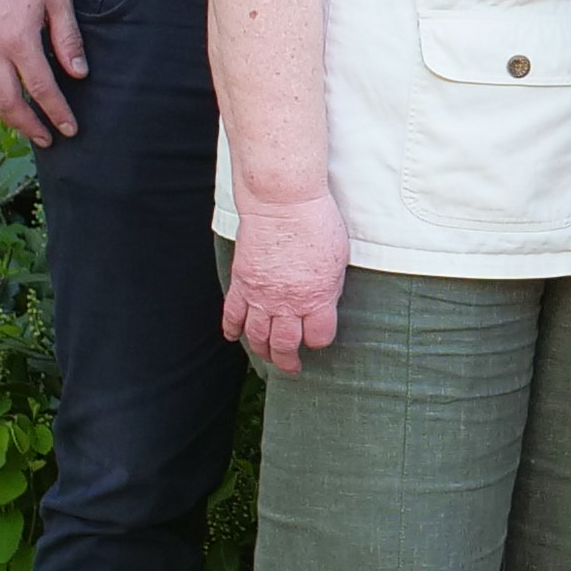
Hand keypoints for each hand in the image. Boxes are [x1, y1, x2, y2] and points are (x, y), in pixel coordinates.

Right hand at [0, 0, 83, 148]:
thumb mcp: (59, 0)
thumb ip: (68, 39)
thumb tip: (79, 74)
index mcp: (18, 40)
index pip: (40, 89)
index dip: (57, 112)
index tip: (70, 128)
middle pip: (9, 102)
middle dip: (30, 125)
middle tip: (49, 139)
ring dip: (8, 117)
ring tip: (28, 128)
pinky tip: (3, 103)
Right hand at [220, 187, 347, 375]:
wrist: (282, 203)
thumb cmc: (316, 223)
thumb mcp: (338, 259)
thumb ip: (330, 287)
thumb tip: (324, 302)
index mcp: (317, 298)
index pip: (318, 337)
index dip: (319, 341)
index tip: (318, 338)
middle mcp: (288, 303)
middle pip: (285, 345)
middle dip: (288, 361)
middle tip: (292, 368)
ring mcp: (261, 295)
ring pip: (257, 336)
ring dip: (262, 351)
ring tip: (267, 357)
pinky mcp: (241, 283)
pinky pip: (233, 315)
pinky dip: (232, 329)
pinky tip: (234, 337)